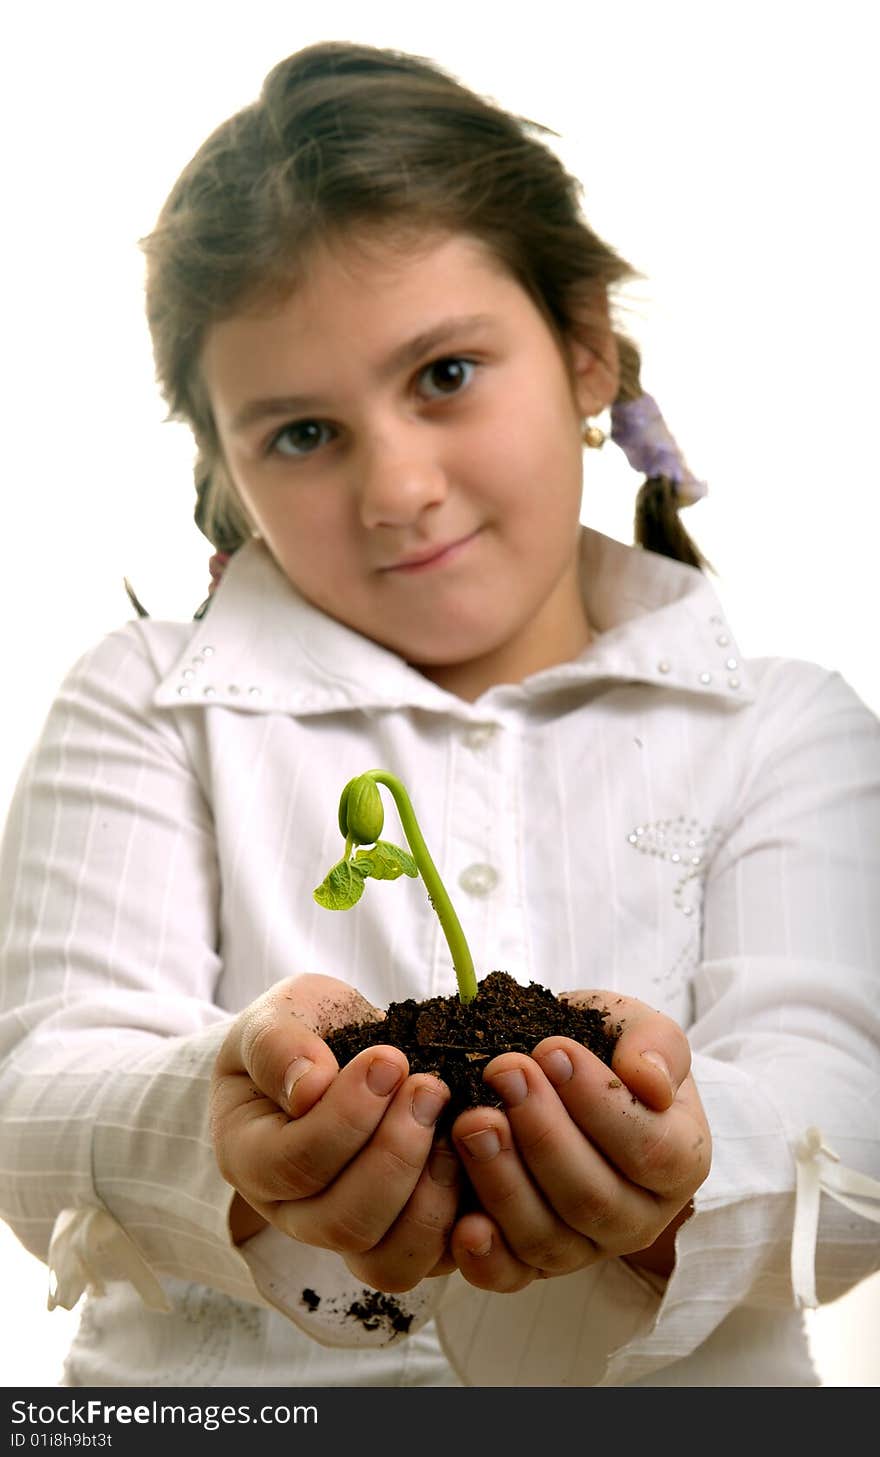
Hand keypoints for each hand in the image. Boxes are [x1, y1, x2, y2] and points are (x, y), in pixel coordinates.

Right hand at [210, 974, 461, 1290]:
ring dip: (430, 1191)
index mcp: (250, 1158)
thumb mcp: (278, 1016)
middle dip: (395, 1153)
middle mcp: (294, 1213)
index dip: (346, 1118)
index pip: (292, 1166)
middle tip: (428, 1087)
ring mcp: (350, 1233)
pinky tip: (475, 1155)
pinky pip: (435, 1261)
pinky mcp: (406, 1237)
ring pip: (389, 1259)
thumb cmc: (303, 1031)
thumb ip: (278, 1045)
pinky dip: (463, 1217)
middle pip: (343, 1223)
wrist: (340, 1045)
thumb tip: (308, 1089)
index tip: (389, 1059)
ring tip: (453, 1121)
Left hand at [447, 991, 709, 1291]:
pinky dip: (486, 1259)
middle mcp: (639, 1216)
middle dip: (542, 1134)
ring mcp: (585, 1247)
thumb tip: (649, 1081)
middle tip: (502, 1072)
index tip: (552, 1049)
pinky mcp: (532, 1264)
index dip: (598, 1103)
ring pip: (548, 1238)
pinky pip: (511, 1276)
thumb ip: (656, 1044)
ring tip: (472, 1121)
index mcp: (679, 1160)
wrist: (558, 1072)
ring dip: (504, 1181)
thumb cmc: (603, 1051)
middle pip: (593, 1199)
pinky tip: (464, 1223)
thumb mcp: (637, 1028)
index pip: (649, 1149)